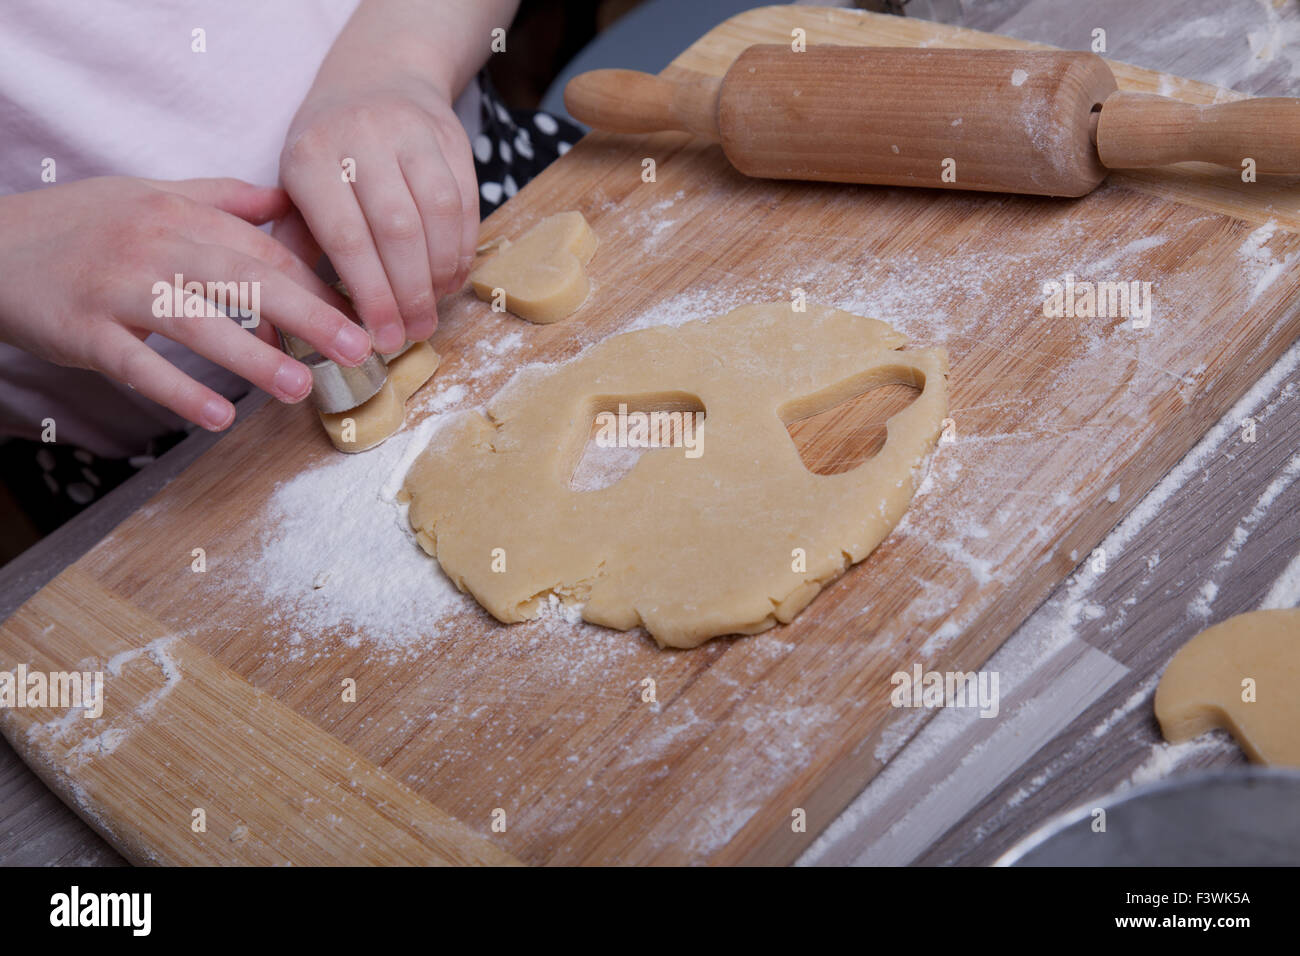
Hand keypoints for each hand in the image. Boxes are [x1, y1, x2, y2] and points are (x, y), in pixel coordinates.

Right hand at [0, 176, 371, 430]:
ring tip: (301, 386)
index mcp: (179, 215)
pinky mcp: (83, 329)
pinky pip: (138, 363)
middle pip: (244, 279)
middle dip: (308, 314)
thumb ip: (223, 200)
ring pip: (197, 321)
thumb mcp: (152, 195)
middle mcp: (154, 246)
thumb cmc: (81, 225)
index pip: (264, 250)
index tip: (358, 316)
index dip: (316, 285)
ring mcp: (116, 288)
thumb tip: (288, 203)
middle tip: (356, 349)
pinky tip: (219, 415)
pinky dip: (179, 390)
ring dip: (253, 356)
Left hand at [278, 69, 478, 353]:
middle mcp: (361, 137)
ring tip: (434, 307)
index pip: (347, 238)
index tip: (382, 338)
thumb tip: (301, 323)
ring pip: (438, 215)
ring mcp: (411, 133)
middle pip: (397, 230)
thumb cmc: (327, 151)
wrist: (376, 77)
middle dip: (410, 293)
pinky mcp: (450, 137)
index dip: (371, 295)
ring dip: (441, 272)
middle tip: (415, 333)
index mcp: (311, 157)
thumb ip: (297, 251)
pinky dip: (462, 248)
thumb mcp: (295, 192)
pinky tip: (451, 278)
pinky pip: (466, 201)